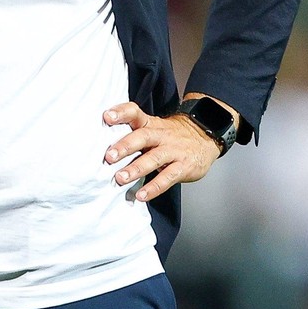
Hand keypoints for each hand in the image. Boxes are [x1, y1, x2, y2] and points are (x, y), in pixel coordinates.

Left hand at [101, 102, 219, 201]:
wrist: (205, 135)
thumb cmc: (171, 135)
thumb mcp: (154, 127)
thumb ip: (133, 133)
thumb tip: (102, 144)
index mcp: (150, 124)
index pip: (135, 113)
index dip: (121, 113)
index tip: (107, 116)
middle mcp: (161, 135)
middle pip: (142, 136)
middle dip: (125, 146)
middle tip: (109, 156)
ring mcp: (173, 151)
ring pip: (154, 158)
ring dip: (136, 169)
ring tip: (120, 178)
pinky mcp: (183, 167)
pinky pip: (167, 178)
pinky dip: (154, 188)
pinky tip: (141, 195)